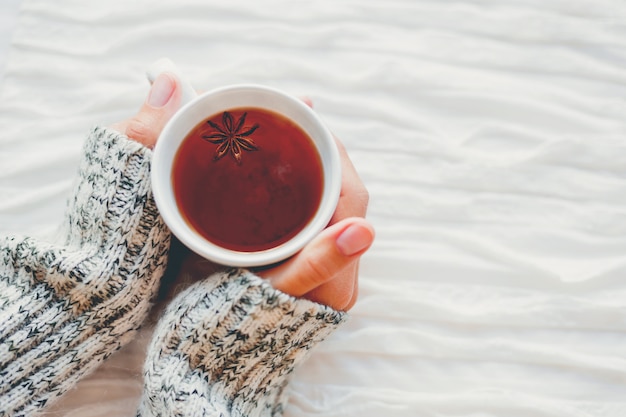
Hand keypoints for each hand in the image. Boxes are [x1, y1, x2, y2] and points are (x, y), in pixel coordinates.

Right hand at [111, 77, 373, 311]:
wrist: (215, 357)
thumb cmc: (241, 325)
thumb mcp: (278, 294)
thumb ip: (319, 263)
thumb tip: (367, 229)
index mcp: (340, 269)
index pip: (351, 194)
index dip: (331, 151)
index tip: (307, 116)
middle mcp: (340, 263)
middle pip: (340, 190)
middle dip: (319, 150)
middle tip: (292, 117)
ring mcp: (322, 260)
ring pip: (325, 197)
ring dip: (308, 164)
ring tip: (285, 135)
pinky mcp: (304, 257)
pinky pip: (310, 208)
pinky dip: (297, 182)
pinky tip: (277, 170)